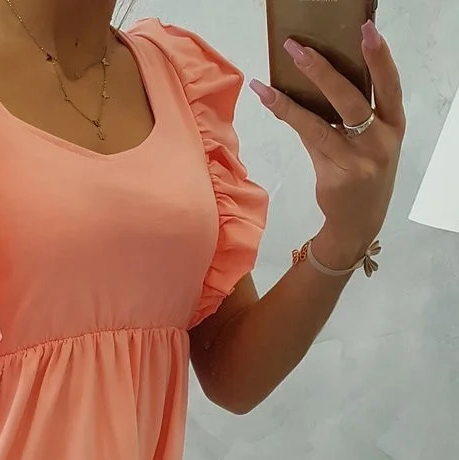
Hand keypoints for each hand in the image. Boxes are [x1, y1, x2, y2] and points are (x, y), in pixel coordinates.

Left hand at [251, 22, 404, 267]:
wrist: (358, 225)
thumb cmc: (364, 177)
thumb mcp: (373, 145)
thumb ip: (356, 118)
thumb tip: (321, 80)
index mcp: (394, 127)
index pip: (390, 86)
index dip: (380, 58)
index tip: (367, 31)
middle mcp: (381, 141)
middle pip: (353, 98)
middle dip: (325, 70)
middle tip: (300, 49)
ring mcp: (359, 160)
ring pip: (323, 120)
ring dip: (298, 92)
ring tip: (277, 72)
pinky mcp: (337, 173)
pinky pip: (309, 137)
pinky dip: (289, 115)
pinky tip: (270, 98)